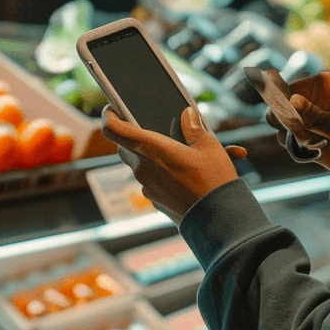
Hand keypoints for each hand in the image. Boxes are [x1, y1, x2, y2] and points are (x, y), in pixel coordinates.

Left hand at [102, 106, 247, 223]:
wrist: (220, 221)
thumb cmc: (213, 181)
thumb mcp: (209, 147)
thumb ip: (194, 128)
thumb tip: (187, 114)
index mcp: (150, 149)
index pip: (113, 129)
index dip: (109, 116)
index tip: (113, 109)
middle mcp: (142, 169)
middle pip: (127, 146)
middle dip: (136, 137)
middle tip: (158, 130)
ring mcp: (148, 188)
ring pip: (142, 164)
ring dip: (157, 156)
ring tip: (191, 154)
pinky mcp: (156, 201)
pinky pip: (156, 181)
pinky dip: (168, 174)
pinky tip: (194, 174)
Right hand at [265, 71, 329, 184]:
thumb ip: (317, 116)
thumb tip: (292, 100)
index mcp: (326, 85)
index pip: (294, 86)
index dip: (284, 100)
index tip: (286, 114)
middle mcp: (314, 98)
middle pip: (281, 103)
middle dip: (285, 119)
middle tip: (297, 131)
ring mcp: (308, 118)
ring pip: (281, 122)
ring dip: (292, 134)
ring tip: (313, 142)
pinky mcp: (305, 137)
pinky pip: (286, 139)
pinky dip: (295, 147)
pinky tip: (316, 151)